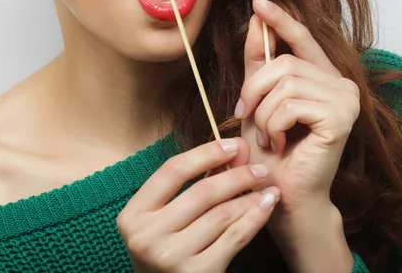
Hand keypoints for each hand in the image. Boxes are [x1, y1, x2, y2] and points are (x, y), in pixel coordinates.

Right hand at [117, 137, 280, 272]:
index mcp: (134, 214)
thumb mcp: (167, 215)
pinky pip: (233, 238)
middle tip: (260, 166)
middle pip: (201, 192)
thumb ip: (197, 181)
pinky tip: (266, 205)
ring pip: (221, 215)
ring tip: (267, 185)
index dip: (206, 153)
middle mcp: (147, 236)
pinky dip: (254, 218)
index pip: (173, 170)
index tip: (233, 144)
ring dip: (249, 196)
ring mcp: (171, 258)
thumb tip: (235, 149)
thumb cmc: (166, 246)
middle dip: (236, 175)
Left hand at [237, 0, 360, 224]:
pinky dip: (274, 124)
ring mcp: (345, 99)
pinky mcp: (341, 117)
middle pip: (284, 62)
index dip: (280, 19)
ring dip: (263, 112)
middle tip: (245, 115)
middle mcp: (341, 83)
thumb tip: (257, 19)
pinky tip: (280, 143)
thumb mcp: (258, 98)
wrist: (283, 194)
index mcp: (322, 76)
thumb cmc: (272, 150)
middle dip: (254, 89)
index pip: (302, 38)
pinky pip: (291, 104)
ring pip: (284, 83)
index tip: (258, 1)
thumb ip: (259, 61)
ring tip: (267, 136)